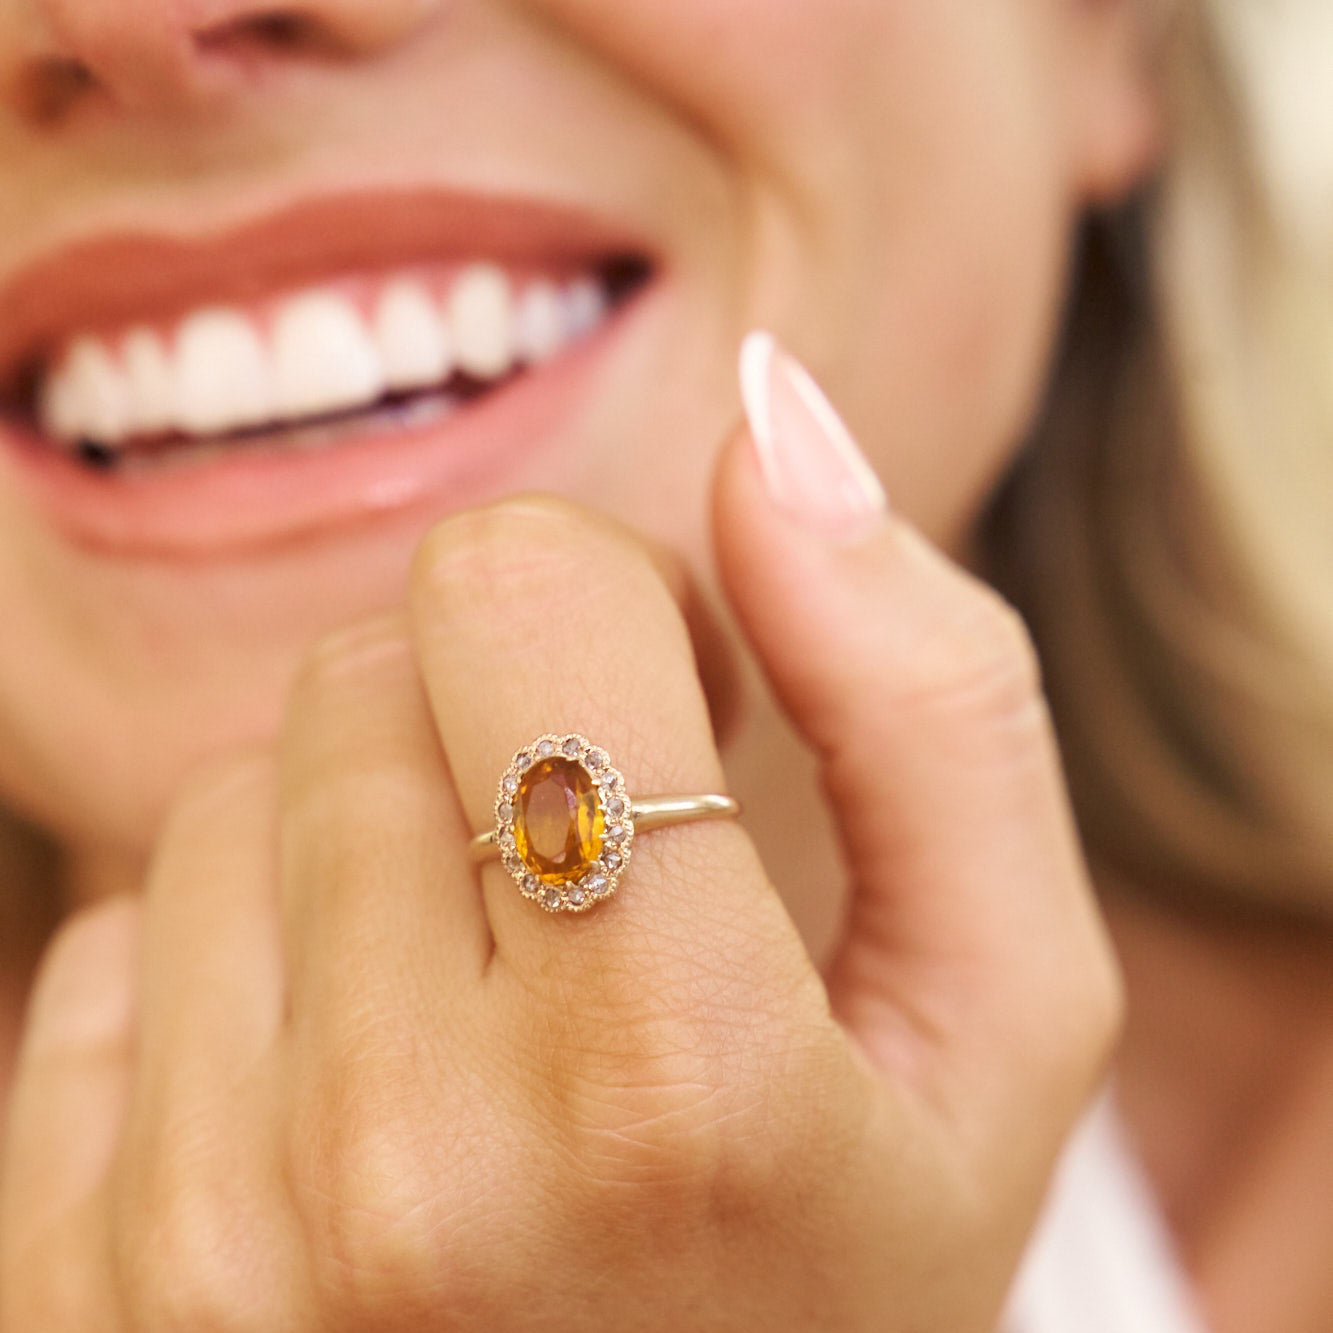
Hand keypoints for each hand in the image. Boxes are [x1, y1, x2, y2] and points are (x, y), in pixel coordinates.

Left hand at [0, 347, 1120, 1331]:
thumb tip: (775, 418)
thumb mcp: (998, 1009)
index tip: (677, 710)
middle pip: (363, 676)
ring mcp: (202, 1250)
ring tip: (490, 1006)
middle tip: (594, 883)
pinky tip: (353, 1097)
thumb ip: (930, 698)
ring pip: (222, 797)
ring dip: (367, 851)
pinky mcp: (73, 1282)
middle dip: (494, 729)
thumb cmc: (850, 1247)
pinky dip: (236, 972)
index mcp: (673, 1082)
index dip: (613, 599)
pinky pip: (108, 940)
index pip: (516, 584)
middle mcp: (404, 1173)